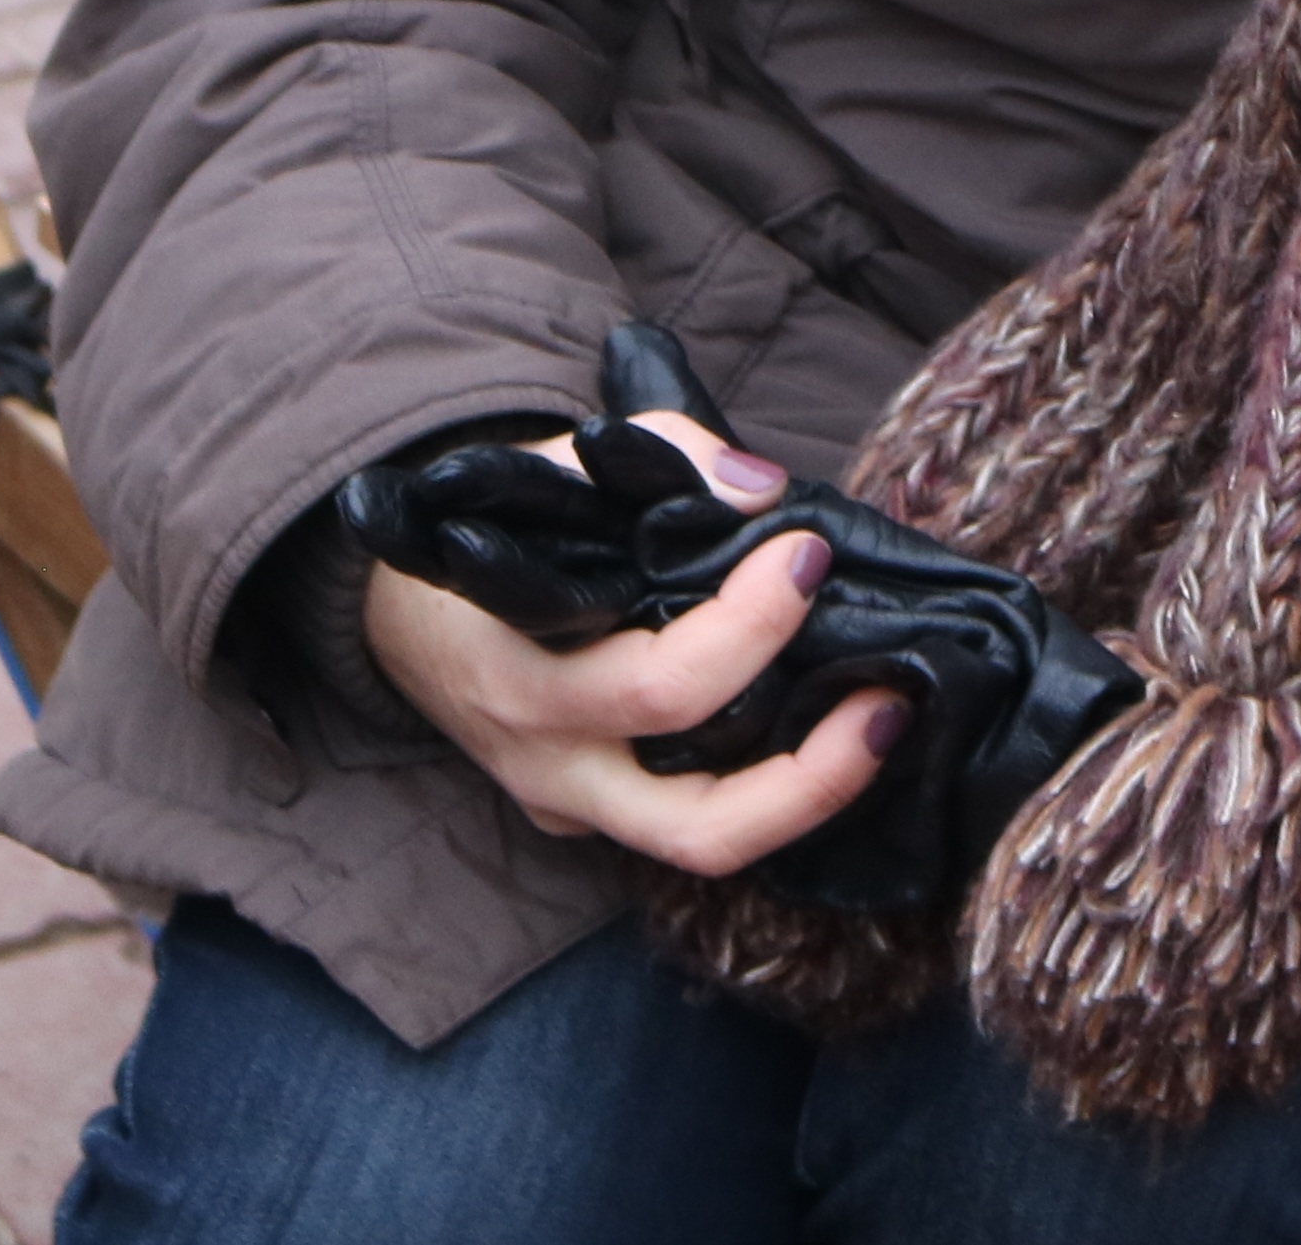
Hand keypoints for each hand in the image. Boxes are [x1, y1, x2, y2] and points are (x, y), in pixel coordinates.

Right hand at [363, 412, 906, 873]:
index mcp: (529, 677)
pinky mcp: (598, 815)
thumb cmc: (500, 527)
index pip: (659, 689)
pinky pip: (694, 822)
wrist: (410, 610)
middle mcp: (552, 765)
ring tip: (884, 721)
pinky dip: (772, 784)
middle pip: (696, 822)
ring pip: (704, 847)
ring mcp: (575, 805)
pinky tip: (829, 722)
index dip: (750, 629)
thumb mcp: (564, 466)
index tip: (804, 552)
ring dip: (810, 795)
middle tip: (890, 693)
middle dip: (812, 771)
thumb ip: (666, 454)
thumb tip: (759, 491)